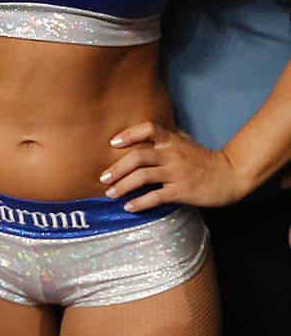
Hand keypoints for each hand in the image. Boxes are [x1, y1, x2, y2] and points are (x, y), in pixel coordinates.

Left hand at [102, 121, 247, 211]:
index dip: (128, 134)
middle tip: (103, 178)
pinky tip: (129, 207)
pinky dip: (140, 202)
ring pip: (143, 177)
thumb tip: (147, 130)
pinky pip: (156, 197)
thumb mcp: (186, 140)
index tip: (113, 143)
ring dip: (123, 186)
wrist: (231, 175)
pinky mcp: (182, 191)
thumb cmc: (205, 158)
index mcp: (171, 141)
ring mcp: (176, 173)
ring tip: (110, 193)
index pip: (147, 129)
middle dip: (116, 168)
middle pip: (137, 157)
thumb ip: (167, 135)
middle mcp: (171, 155)